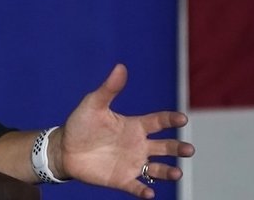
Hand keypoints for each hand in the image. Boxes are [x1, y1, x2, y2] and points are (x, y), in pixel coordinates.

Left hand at [54, 64, 194, 198]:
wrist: (64, 148)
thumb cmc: (80, 124)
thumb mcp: (94, 104)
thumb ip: (109, 88)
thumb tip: (120, 67)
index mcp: (134, 126)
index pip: (159, 121)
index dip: (171, 119)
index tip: (182, 118)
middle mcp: (138, 145)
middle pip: (166, 146)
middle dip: (178, 147)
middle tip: (189, 149)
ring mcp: (132, 163)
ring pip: (158, 169)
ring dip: (168, 171)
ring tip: (176, 172)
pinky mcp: (121, 178)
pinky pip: (137, 186)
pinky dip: (144, 190)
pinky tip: (149, 192)